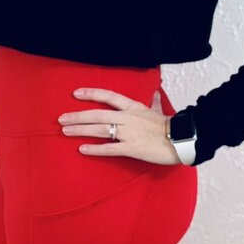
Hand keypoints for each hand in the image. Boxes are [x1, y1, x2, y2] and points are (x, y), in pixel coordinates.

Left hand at [58, 87, 180, 165]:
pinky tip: (82, 150)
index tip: (76, 93)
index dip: (92, 93)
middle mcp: (128, 118)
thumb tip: (155, 93)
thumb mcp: (159, 111)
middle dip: (78, 116)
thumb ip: (154, 103)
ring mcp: (128, 133)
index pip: (109, 96)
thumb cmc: (170, 126)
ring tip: (66, 131)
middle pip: (98, 114)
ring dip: (81, 130)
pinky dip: (95, 149)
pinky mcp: (131, 148)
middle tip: (61, 119)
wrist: (181, 139)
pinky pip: (109, 148)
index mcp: (133, 107)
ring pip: (100, 129)